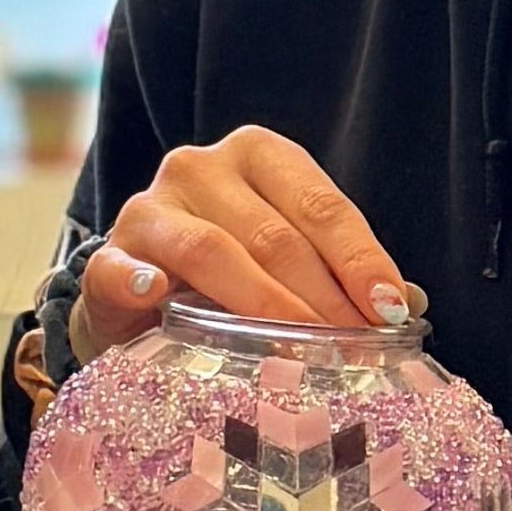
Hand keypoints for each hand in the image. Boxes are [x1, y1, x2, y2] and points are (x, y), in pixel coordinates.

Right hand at [70, 129, 411, 360]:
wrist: (138, 297)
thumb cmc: (230, 277)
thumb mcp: (290, 263)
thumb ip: (340, 275)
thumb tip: (406, 305)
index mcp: (259, 156)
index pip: (321, 206)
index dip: (361, 259)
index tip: (391, 310)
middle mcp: (201, 168)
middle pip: (275, 234)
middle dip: (322, 298)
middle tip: (355, 352)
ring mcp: (149, 209)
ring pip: (212, 252)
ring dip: (261, 306)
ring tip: (298, 354)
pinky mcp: (105, 257)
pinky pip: (117, 270)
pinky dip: (134, 281)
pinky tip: (153, 295)